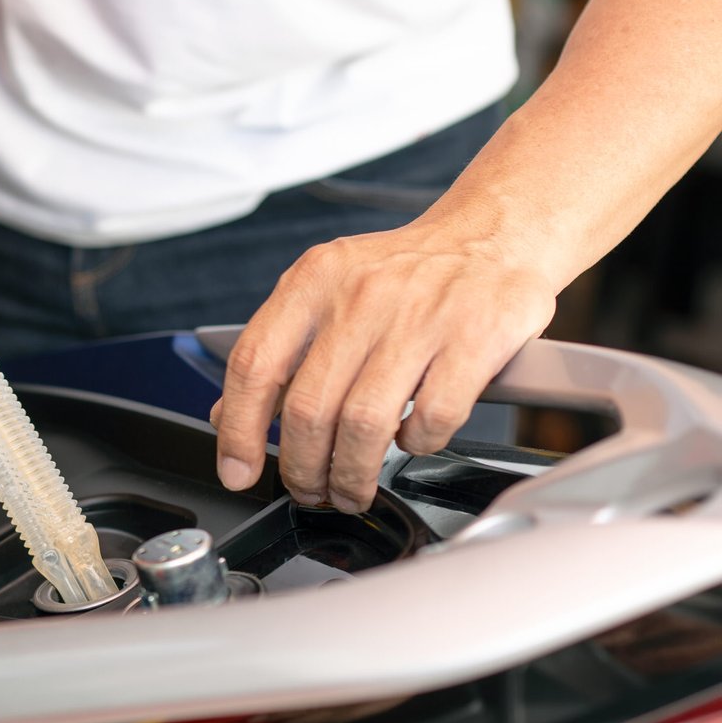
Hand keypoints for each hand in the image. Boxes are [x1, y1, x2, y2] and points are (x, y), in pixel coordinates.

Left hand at [209, 223, 556, 512]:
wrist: (495, 232)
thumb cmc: (406, 272)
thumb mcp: (328, 289)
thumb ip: (278, 350)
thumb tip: (226, 417)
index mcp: (314, 279)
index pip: (254, 364)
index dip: (239, 430)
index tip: (238, 471)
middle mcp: (361, 295)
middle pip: (308, 409)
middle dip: (302, 469)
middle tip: (309, 490)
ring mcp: (420, 317)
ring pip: (365, 425)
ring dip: (352, 474)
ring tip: (351, 489)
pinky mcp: (475, 339)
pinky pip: (431, 418)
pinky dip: (416, 445)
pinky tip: (411, 439)